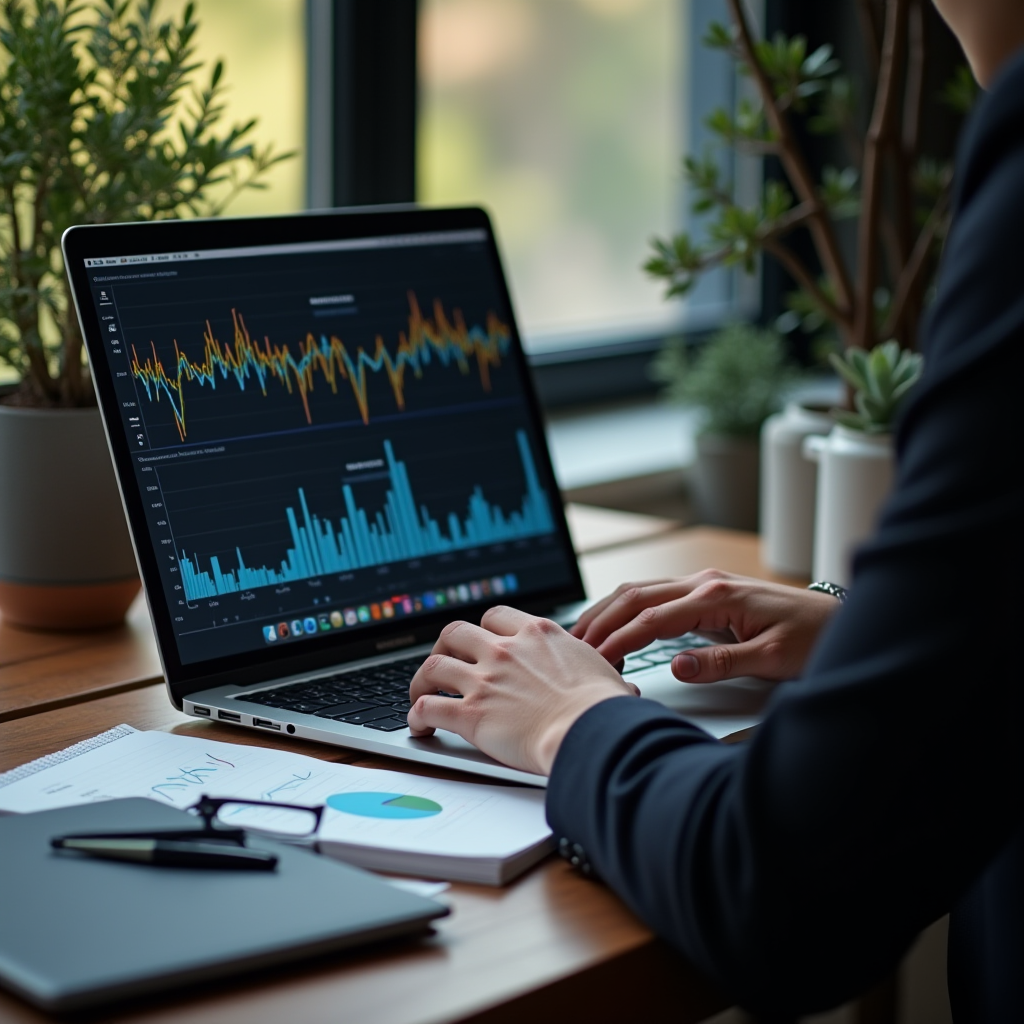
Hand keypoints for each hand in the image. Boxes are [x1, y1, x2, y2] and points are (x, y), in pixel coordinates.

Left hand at [408, 606, 636, 775]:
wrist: (589, 730)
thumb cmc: (603, 707)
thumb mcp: (605, 673)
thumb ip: (598, 673)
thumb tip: (621, 688)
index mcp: (536, 634)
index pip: (496, 617)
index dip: (484, 629)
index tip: (482, 641)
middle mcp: (505, 650)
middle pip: (456, 632)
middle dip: (445, 646)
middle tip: (444, 661)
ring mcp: (485, 680)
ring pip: (434, 664)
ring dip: (422, 678)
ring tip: (420, 691)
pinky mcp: (471, 713)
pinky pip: (428, 706)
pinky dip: (418, 715)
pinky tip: (420, 724)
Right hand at [571, 569, 839, 683]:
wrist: (840, 621)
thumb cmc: (813, 638)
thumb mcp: (773, 659)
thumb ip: (722, 662)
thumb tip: (677, 668)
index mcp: (717, 595)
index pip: (653, 618)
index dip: (620, 640)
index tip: (596, 660)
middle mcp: (705, 582)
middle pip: (636, 595)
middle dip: (601, 620)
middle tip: (573, 646)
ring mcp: (704, 584)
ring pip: (641, 591)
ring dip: (609, 611)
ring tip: (582, 635)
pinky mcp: (707, 593)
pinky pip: (655, 596)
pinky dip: (628, 609)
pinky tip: (615, 624)